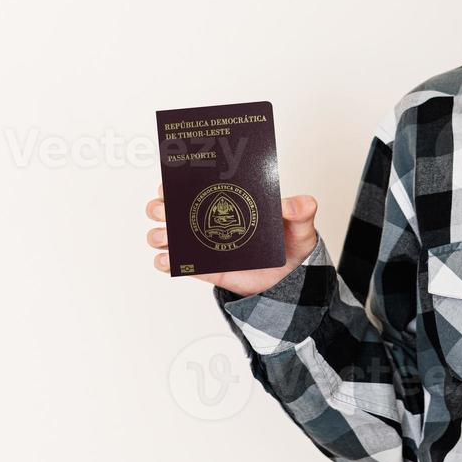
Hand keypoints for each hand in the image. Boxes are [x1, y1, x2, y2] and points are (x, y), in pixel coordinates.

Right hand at [146, 183, 320, 296]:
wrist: (289, 281)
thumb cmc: (291, 245)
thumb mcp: (301, 226)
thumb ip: (301, 211)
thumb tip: (297, 203)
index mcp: (228, 201)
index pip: (196, 186)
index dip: (177, 181)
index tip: (170, 180)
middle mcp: (209, 220)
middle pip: (172, 209)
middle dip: (160, 206)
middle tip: (164, 208)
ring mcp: (204, 245)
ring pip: (169, 236)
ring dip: (159, 233)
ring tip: (164, 236)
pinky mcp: (205, 269)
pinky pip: (179, 265)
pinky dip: (166, 261)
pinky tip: (167, 259)